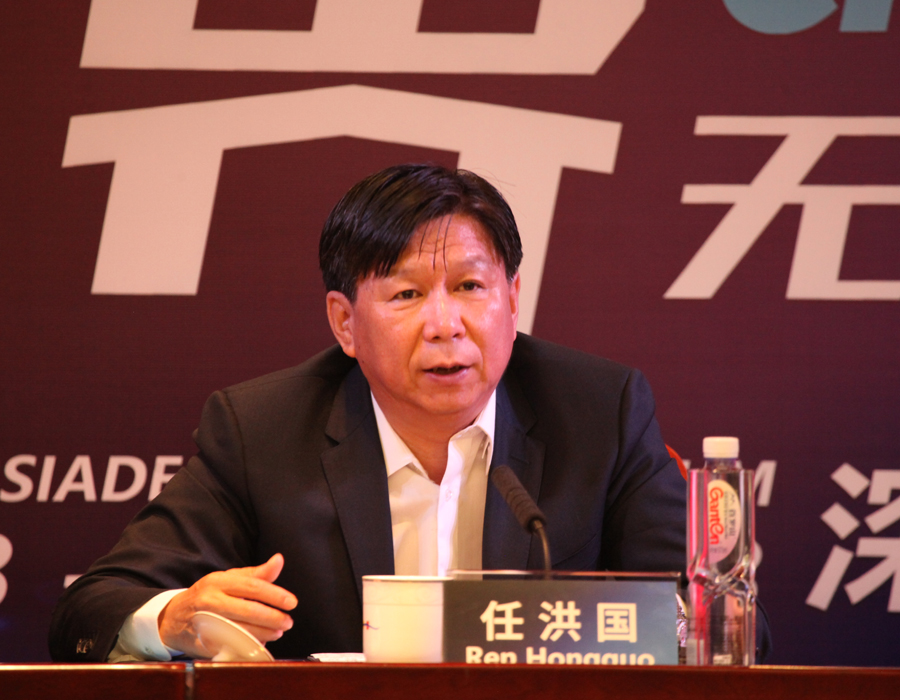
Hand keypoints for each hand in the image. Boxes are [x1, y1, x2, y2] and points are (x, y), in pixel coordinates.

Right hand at [158, 553, 297, 657]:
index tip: (292, 602)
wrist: (173, 616)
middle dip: (272, 617)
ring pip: (239, 629)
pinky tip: (259, 643)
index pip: (252, 586)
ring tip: (277, 632)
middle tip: (288, 622)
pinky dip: (246, 646)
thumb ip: (256, 573)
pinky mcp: (200, 642)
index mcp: (219, 581)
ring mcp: (204, 621)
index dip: (274, 594)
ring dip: (263, 633)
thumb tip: (279, 560)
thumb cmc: (208, 594)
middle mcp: (210, 599)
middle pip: (247, 609)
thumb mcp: (229, 578)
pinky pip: (228, 645)